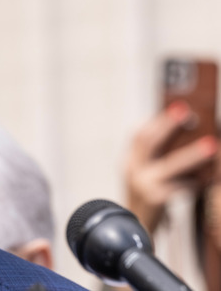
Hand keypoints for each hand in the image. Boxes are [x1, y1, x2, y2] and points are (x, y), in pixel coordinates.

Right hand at [125, 101, 218, 233]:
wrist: (134, 234)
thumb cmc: (146, 202)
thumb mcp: (142, 177)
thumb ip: (153, 158)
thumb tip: (183, 134)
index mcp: (129, 161)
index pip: (138, 134)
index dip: (157, 120)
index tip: (178, 107)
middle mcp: (132, 170)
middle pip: (147, 141)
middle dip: (166, 124)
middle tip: (186, 112)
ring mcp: (143, 184)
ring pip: (170, 165)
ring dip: (192, 155)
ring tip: (212, 146)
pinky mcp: (157, 199)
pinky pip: (183, 186)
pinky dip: (198, 181)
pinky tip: (210, 178)